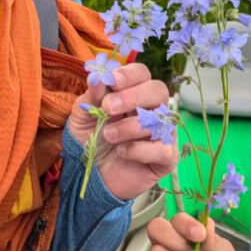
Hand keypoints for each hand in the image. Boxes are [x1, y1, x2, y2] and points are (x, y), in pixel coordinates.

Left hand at [68, 63, 177, 200]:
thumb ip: (92, 96)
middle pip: (158, 90)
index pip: (142, 74)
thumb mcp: (84, 116)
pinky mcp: (167, 158)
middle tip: (108, 108)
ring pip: (159, 121)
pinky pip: (163, 149)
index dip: (130, 74)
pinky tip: (122, 152)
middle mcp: (153, 110)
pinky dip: (139, 150)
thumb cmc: (91, 140)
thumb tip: (98, 77)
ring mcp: (162, 133)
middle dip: (133, 96)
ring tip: (108, 135)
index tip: (113, 81)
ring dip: (128, 127)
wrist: (92, 176)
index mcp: (134, 94)